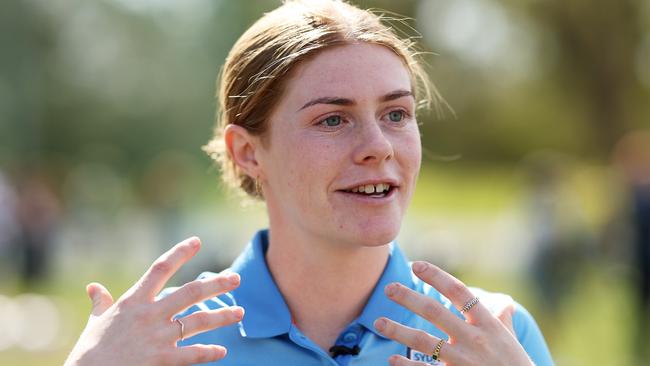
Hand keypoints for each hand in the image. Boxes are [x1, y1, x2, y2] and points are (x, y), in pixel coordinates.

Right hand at [64, 237, 243, 365]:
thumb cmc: (90, 351)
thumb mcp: (95, 322)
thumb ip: (100, 302)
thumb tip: (93, 287)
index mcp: (133, 301)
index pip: (160, 269)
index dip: (179, 253)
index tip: (196, 241)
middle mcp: (149, 314)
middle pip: (190, 293)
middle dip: (216, 284)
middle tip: (236, 278)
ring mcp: (157, 337)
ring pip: (198, 321)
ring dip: (222, 316)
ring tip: (240, 313)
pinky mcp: (161, 359)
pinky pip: (191, 354)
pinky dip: (208, 352)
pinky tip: (222, 351)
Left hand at [374, 261, 532, 365]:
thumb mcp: (511, 339)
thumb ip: (502, 319)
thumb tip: (504, 303)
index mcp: (487, 323)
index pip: (459, 292)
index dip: (437, 276)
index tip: (417, 265)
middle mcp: (474, 338)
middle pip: (434, 311)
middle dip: (408, 297)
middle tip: (388, 288)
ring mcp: (463, 361)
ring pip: (423, 341)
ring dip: (397, 330)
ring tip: (378, 322)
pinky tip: (391, 359)